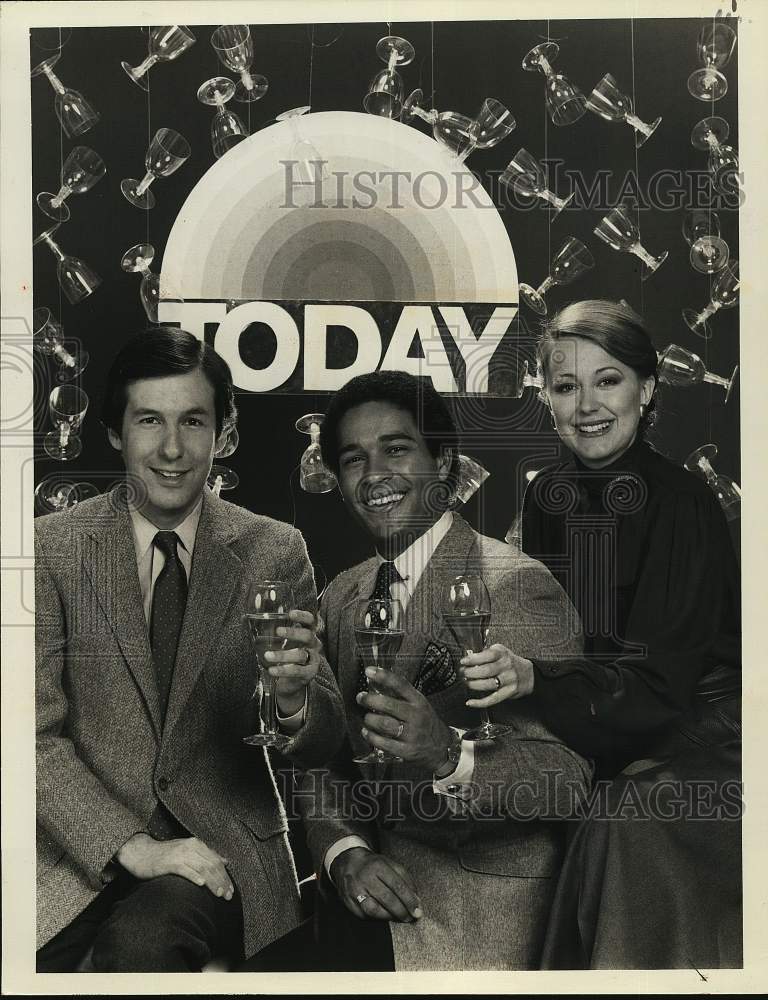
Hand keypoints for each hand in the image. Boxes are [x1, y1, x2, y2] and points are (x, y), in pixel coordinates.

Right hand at [115, 833, 233, 899]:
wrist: (141, 852)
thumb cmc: (165, 855)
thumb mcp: (187, 850)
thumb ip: (206, 855)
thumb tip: (224, 861)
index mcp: (197, 844)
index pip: (216, 861)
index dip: (225, 876)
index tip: (231, 890)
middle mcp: (191, 847)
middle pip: (212, 865)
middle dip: (222, 881)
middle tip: (228, 896)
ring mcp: (180, 854)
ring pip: (202, 867)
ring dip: (212, 882)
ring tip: (219, 894)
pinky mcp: (169, 862)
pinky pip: (184, 869)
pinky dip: (194, 876)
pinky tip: (200, 884)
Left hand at [263, 609, 320, 714]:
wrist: (289, 683)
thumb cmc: (283, 657)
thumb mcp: (277, 642)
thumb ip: (266, 631)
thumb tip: (244, 618)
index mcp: (307, 633)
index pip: (310, 621)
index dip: (303, 616)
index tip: (290, 614)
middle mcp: (313, 645)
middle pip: (307, 636)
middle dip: (293, 632)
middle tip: (277, 631)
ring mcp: (313, 659)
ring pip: (300, 654)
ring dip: (283, 654)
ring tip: (267, 655)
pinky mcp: (308, 673)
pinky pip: (297, 670)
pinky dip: (283, 670)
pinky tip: (272, 670)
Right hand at [331, 847, 421, 922]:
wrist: (348, 862)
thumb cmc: (373, 865)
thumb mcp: (390, 864)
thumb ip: (405, 879)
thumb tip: (416, 899)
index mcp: (378, 866)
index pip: (397, 886)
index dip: (409, 900)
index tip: (417, 910)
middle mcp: (365, 878)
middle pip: (387, 899)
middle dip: (401, 911)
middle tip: (410, 917)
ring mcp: (355, 890)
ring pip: (374, 910)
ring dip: (389, 917)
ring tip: (398, 917)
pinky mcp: (348, 902)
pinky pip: (364, 915)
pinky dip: (376, 918)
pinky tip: (383, 915)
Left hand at [356, 667, 452, 772]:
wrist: (441, 746)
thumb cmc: (425, 721)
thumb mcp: (419, 704)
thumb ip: (400, 695)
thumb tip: (375, 683)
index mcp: (418, 701)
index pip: (400, 684)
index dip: (383, 676)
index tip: (369, 671)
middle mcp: (416, 716)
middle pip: (389, 705)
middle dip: (370, 700)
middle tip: (361, 697)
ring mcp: (412, 734)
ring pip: (384, 724)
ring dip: (370, 719)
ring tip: (366, 717)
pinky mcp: (406, 750)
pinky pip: (384, 743)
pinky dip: (371, 737)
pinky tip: (366, 732)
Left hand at [460, 643, 534, 706]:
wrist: (528, 674)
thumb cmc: (509, 662)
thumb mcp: (500, 652)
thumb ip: (485, 654)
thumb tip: (467, 658)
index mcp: (503, 654)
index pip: (487, 655)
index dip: (473, 659)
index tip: (463, 661)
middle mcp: (507, 666)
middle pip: (486, 671)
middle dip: (470, 673)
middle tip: (463, 673)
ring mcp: (509, 680)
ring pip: (488, 685)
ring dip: (473, 685)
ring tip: (467, 683)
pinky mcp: (508, 693)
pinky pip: (493, 699)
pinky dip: (480, 702)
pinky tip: (471, 702)